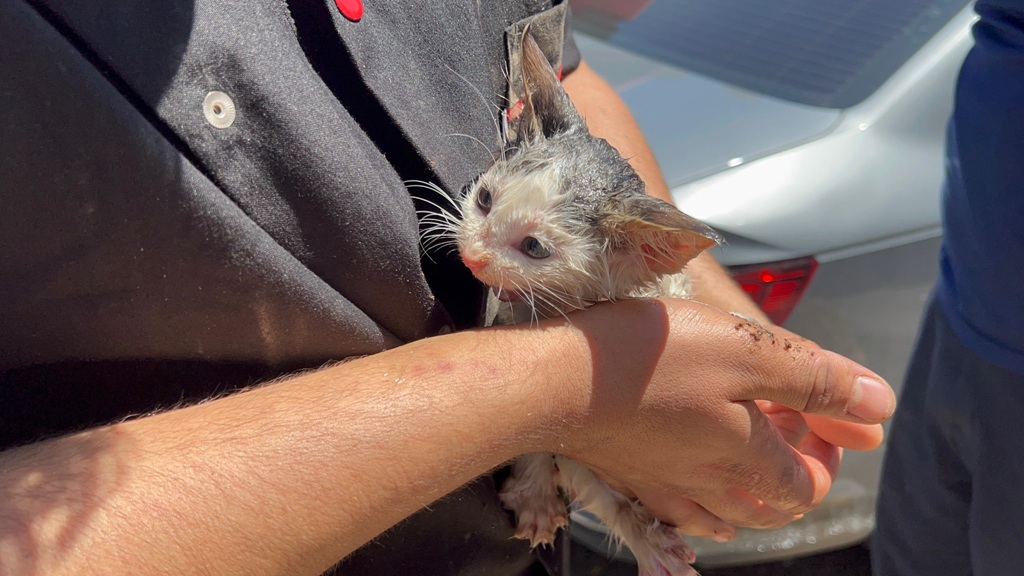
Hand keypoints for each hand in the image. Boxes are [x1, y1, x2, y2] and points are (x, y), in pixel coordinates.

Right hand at [557, 298, 894, 540]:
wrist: (553, 380)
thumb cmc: (649, 358)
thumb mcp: (749, 350)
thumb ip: (817, 381)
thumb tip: (879, 408)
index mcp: (748, 461)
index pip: (810, 483)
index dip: (828, 450)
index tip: (819, 411)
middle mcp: (710, 488)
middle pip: (772, 505)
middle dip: (795, 468)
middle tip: (788, 421)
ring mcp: (665, 489)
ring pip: (728, 513)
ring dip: (752, 485)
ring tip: (749, 442)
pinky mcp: (630, 478)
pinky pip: (682, 509)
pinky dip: (705, 497)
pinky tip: (695, 469)